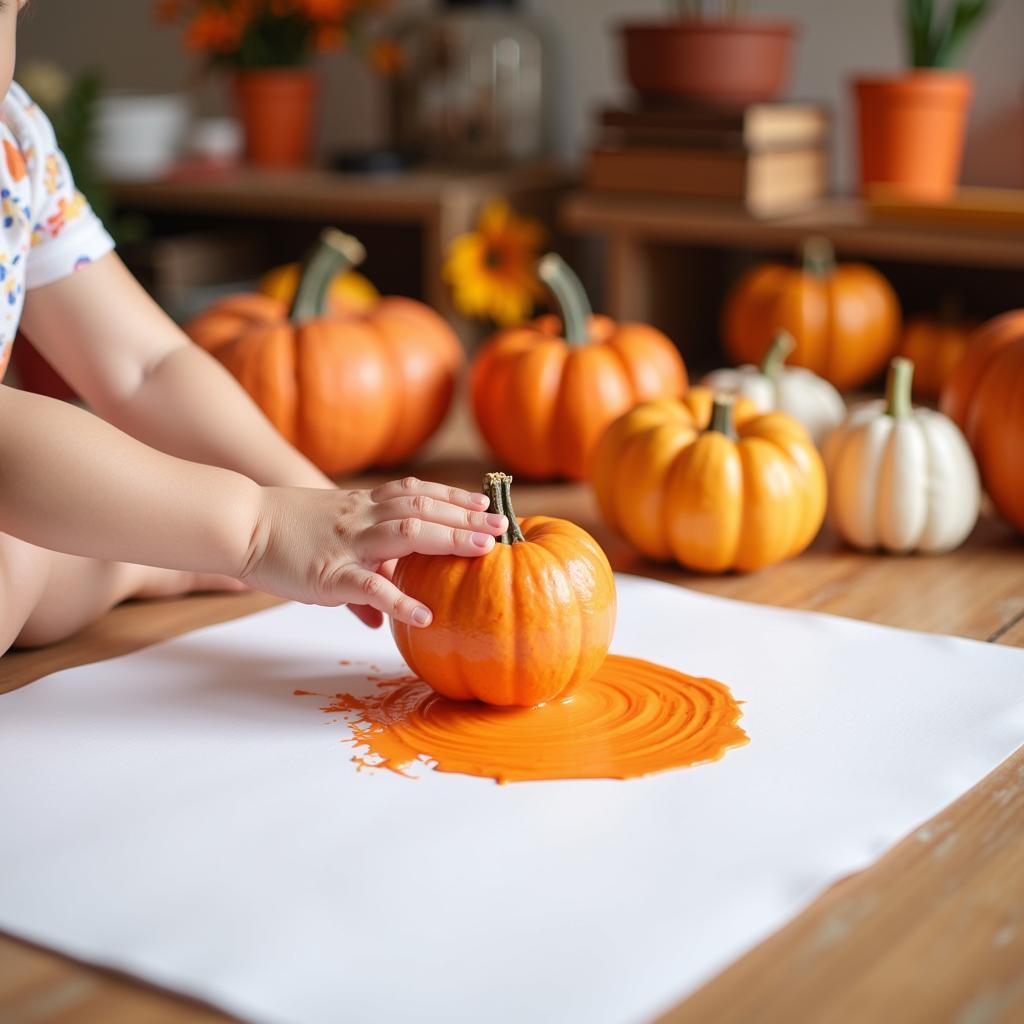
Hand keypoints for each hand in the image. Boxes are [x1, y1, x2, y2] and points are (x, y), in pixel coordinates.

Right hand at [239, 476, 506, 626]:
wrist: (240, 524)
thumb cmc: (282, 534)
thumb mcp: (328, 545)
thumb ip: (359, 579)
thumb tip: (377, 617)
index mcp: (362, 506)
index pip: (417, 493)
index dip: (453, 496)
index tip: (484, 501)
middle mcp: (363, 517)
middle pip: (424, 509)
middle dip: (466, 516)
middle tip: (502, 525)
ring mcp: (349, 543)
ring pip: (408, 534)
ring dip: (450, 539)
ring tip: (484, 550)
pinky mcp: (330, 574)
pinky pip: (371, 587)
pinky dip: (400, 601)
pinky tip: (425, 616)